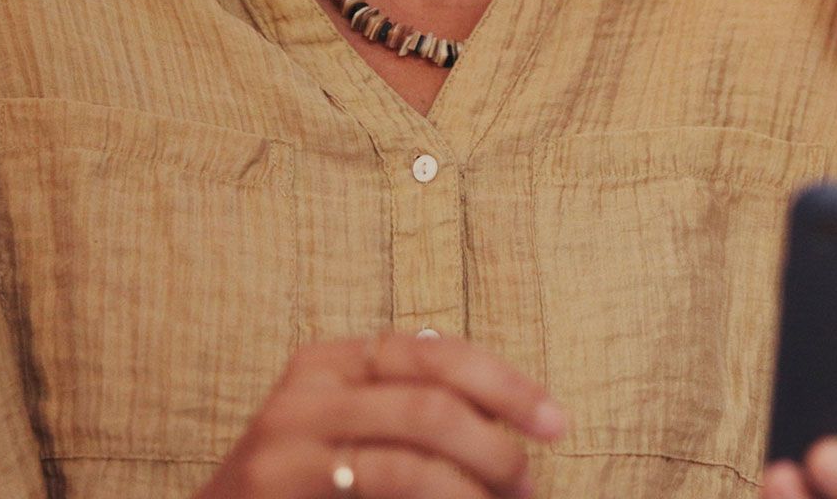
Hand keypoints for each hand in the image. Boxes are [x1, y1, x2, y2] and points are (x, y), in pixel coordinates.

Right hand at [196, 331, 564, 498]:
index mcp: (332, 362)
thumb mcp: (353, 439)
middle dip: (496, 438)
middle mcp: (308, 387)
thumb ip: (414, 418)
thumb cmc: (299, 495)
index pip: (436, 352)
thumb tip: (513, 428)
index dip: (506, 383)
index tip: (555, 421)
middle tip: (528, 483)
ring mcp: (289, 437)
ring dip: (473, 481)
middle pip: (432, 390)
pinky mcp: (281, 485)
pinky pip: (386, 481)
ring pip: (414, 443)